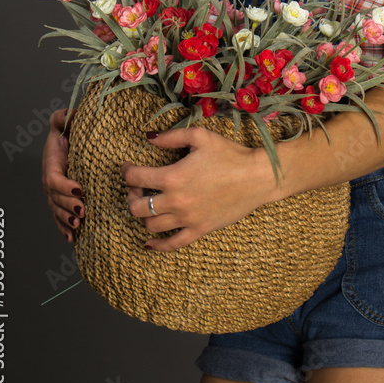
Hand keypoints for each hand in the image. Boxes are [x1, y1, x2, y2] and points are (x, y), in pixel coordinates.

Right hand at [41, 108, 84, 241]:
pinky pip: (60, 218)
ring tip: (78, 224)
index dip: (65, 186)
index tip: (80, 189)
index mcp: (51, 166)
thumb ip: (62, 118)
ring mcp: (54, 195)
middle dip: (68, 206)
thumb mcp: (63, 124)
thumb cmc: (67, 135)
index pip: (54, 179)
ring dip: (67, 219)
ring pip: (57, 211)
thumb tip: (70, 114)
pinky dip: (64, 228)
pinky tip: (73, 237)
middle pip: (55, 199)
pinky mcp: (61, 202)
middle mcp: (50, 183)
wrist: (67, 145)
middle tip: (83, 211)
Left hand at [121, 127, 272, 250]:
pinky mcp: (199, 229)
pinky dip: (157, 245)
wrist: (257, 177)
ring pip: (150, 225)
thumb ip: (171, 136)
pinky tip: (150, 243)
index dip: (126, 171)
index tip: (128, 167)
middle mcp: (175, 201)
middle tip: (137, 188)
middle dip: (131, 196)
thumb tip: (149, 137)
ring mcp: (187, 218)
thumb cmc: (230, 154)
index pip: (135, 178)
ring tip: (149, 204)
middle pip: (137, 206)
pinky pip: (172, 244)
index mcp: (172, 177)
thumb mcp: (200, 136)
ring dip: (143, 216)